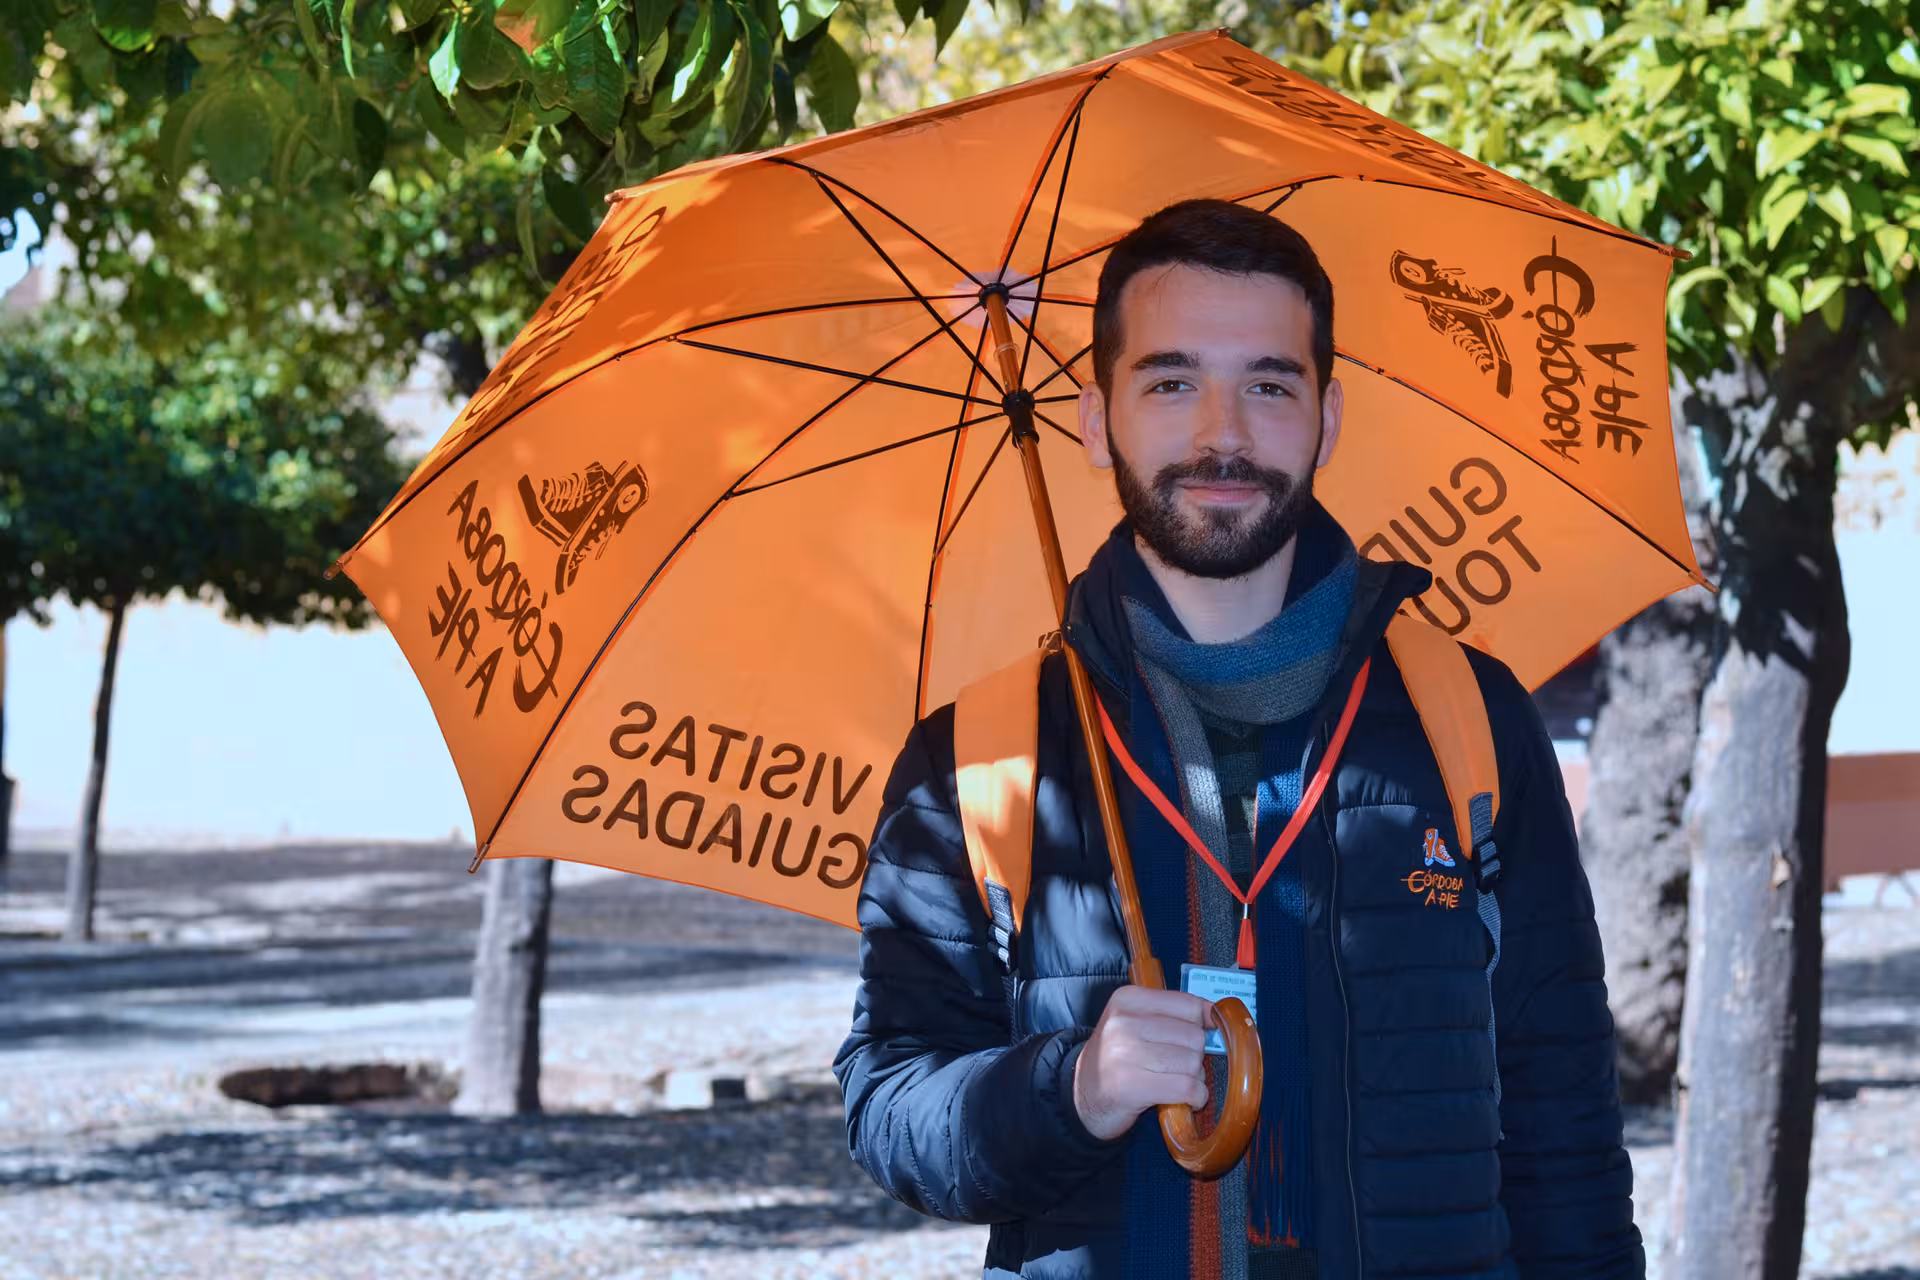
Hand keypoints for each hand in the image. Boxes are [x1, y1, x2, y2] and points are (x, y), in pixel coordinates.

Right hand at [1072, 985, 1212, 1140]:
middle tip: (1176, 1066)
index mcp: (1127, 999)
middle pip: (1194, 1036)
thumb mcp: (1134, 1023)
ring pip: (1192, 1063)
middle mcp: (1123, 1022)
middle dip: (1194, 1056)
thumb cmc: (1117, 1059)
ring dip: (1194, 1078)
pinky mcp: (1131, 1086)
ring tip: (1173, 1081)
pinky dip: (1195, 1097)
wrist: (1081, 1094)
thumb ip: (1172, 1014)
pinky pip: (1187, 1088)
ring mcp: (1125, 1054)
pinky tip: (1183, 1099)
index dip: (1204, 1023)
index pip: (1188, 1004)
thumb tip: (1216, 1013)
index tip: (1202, 1034)